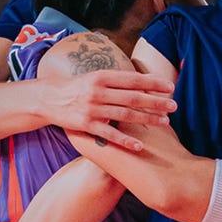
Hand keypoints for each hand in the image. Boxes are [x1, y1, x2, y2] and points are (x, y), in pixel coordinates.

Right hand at [41, 70, 176, 150]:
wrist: (48, 99)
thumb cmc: (79, 87)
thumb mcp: (97, 77)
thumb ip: (119, 79)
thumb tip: (149, 79)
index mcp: (102, 77)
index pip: (132, 79)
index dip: (153, 83)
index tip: (170, 87)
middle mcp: (97, 92)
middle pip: (132, 97)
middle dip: (155, 102)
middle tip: (173, 106)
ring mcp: (91, 109)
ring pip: (125, 115)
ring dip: (147, 119)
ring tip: (165, 122)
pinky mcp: (85, 126)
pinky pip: (109, 135)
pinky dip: (125, 141)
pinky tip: (140, 145)